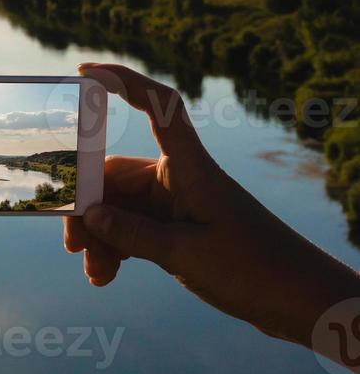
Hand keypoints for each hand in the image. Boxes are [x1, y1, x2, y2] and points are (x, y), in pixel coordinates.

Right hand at [67, 62, 359, 368]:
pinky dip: (117, 249)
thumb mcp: (184, 255)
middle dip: (90, 208)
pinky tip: (105, 275)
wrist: (302, 302)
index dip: (124, 81)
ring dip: (102, 237)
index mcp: (189, 168)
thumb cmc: (255, 269)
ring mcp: (179, 205)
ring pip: (120, 208)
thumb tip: (89, 216)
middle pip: (117, 176)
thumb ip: (131, 234)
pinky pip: (134, 230)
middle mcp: (180, 178)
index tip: (85, 71)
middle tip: (71, 244)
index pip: (158, 106)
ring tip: (94, 272)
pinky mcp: (181, 231)